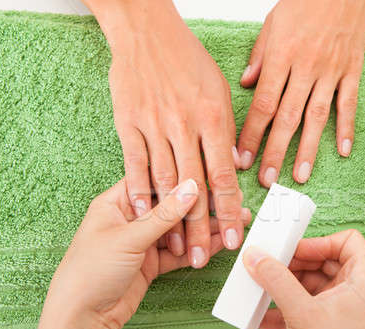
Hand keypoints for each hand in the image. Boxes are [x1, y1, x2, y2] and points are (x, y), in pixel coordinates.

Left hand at [28, 178, 250, 328]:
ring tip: (235, 223)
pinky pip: (180, 251)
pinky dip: (199, 248)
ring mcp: (142, 241)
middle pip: (171, 206)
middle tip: (231, 202)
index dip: (183, 178)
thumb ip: (164, 214)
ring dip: (205, 228)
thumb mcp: (128, 237)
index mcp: (116, 202)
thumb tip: (191, 187)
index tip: (211, 176)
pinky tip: (220, 242)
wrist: (82, 318)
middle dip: (201, 206)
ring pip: (179, 229)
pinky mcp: (151, 262)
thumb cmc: (89, 272)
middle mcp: (131, 218)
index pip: (155, 181)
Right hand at [88, 0, 243, 266]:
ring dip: (169, 220)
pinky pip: (134, 164)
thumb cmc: (187, 60)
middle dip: (200, 229)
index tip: (235, 238)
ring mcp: (153, 126)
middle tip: (202, 260)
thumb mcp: (219, 91)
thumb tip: (237, 165)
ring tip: (176, 250)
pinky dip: (138, 191)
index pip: (224, 177)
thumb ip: (228, 132)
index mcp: (213, 119)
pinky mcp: (128, 124)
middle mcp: (184, 127)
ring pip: (164, 183)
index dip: (230, 212)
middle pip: (194, 189)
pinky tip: (141, 216)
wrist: (146, 33)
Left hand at [237, 0, 364, 185]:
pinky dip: (347, 128)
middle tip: (266, 179)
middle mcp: (305, 68)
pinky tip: (342, 150)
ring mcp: (331, 71)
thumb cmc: (306, 0)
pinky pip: (349, 103)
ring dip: (307, 149)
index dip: (251, 133)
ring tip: (299, 175)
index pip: (263, 103)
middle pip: (287, 117)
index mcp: (282, 56)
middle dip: (274, 151)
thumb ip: (260, 56)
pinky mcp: (352, 70)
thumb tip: (246, 83)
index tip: (242, 158)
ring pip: (317, 117)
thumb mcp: (273, 22)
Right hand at [243, 230, 364, 328]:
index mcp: (361, 281)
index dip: (320, 241)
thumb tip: (259, 258)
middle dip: (294, 262)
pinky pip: (298, 302)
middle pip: (322, 260)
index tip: (295, 247)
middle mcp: (351, 291)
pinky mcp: (319, 323)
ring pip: (307, 281)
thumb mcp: (302, 311)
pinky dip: (281, 304)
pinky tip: (263, 310)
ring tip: (262, 284)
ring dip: (283, 283)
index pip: (348, 242)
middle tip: (271, 263)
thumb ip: (277, 280)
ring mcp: (335, 308)